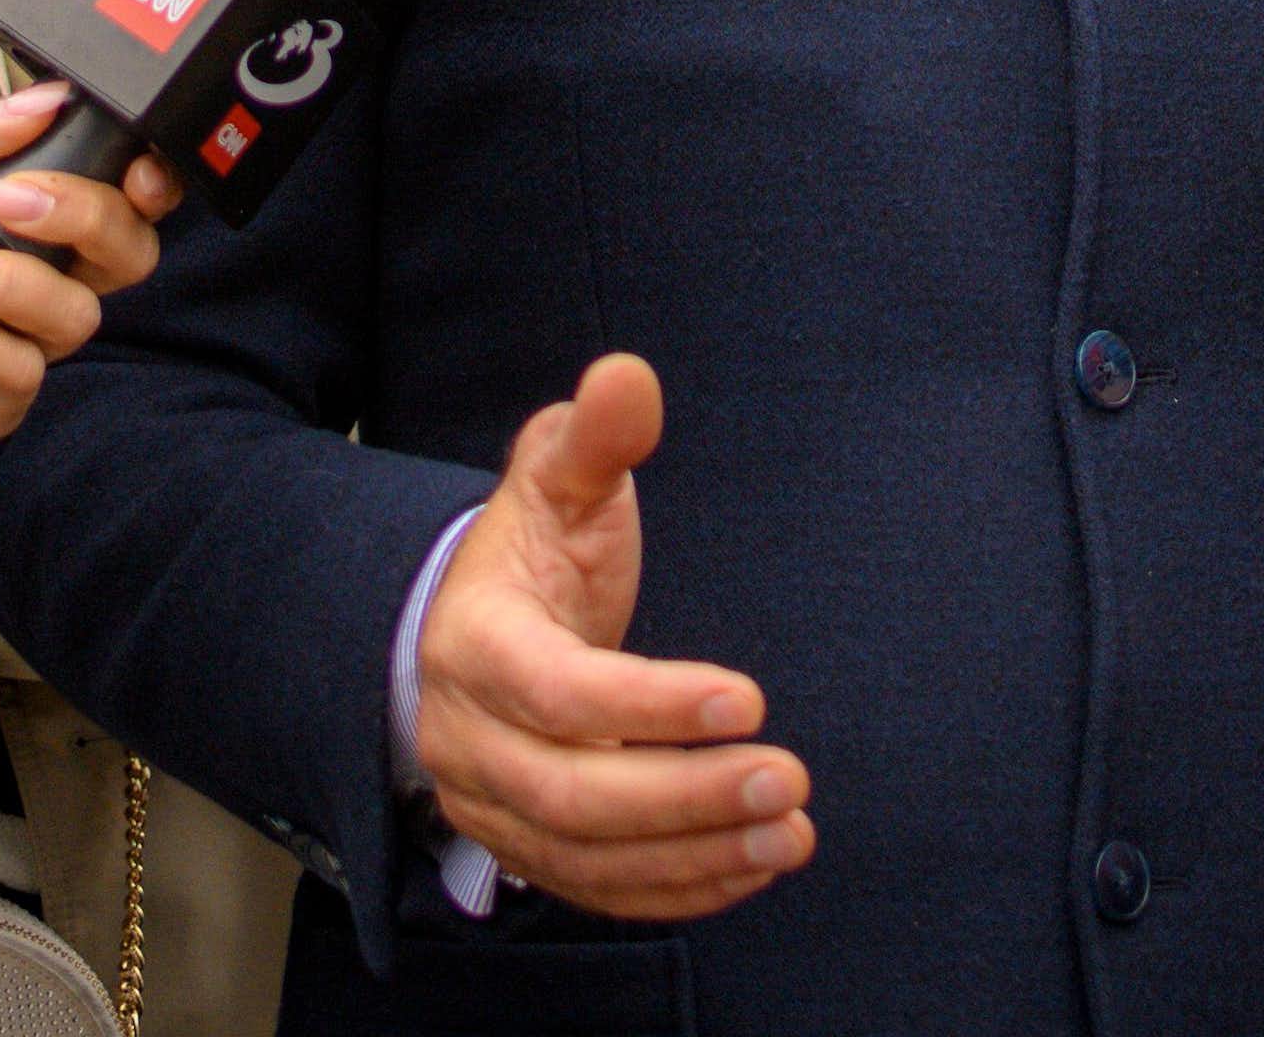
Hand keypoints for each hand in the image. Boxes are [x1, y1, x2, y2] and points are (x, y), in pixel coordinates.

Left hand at [0, 81, 178, 475]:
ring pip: (72, 313)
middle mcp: (40, 279)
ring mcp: (21, 343)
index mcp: (29, 218)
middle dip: (82, 219)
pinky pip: (17, 371)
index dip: (151, 182)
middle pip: (128, 252)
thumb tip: (42, 99)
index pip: (126, 198)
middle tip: (4, 201)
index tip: (132, 170)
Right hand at [414, 353, 814, 919]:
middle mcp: (470, 739)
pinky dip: (677, 888)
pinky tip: (755, 864)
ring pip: (588, 855)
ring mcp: (491, 803)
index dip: (650, 703)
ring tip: (793, 828)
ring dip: (696, 852)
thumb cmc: (533, 541)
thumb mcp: (555, 473)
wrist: (470, 618)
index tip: (748, 695)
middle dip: (687, 796)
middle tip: (789, 776)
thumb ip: (596, 433)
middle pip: (574, 795)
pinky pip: (595, 887)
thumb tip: (628, 375)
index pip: (559, 692)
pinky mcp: (523, 844)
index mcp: (473, 642)